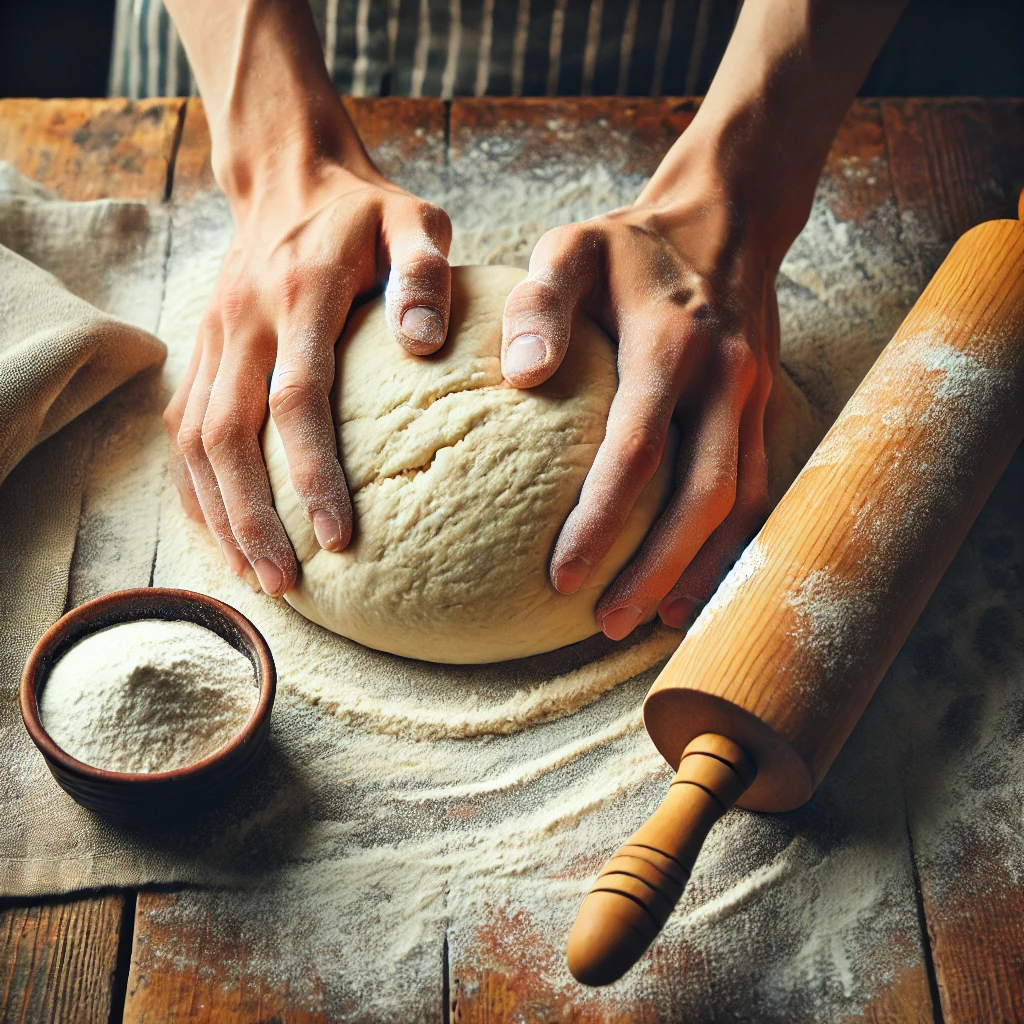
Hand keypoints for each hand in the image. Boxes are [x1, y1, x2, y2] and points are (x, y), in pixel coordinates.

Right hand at [164, 158, 451, 595]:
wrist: (287, 173)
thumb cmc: (367, 210)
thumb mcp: (415, 220)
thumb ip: (424, 275)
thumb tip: (425, 344)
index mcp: (298, 293)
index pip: (296, 399)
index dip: (310, 473)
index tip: (338, 537)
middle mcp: (242, 320)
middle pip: (228, 436)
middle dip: (254, 516)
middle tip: (288, 583)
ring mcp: (213, 336)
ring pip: (195, 440)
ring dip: (221, 512)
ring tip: (257, 575)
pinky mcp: (203, 349)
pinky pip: (184, 427)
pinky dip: (197, 485)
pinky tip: (222, 529)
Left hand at [500, 173, 777, 639]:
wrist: (726, 218)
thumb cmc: (629, 244)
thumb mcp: (571, 247)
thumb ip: (541, 303)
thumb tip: (521, 375)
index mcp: (671, 345)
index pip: (637, 451)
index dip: (602, 520)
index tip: (561, 576)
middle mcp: (723, 379)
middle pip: (701, 496)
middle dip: (655, 569)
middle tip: (605, 623)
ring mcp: (754, 397)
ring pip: (740, 504)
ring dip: (699, 569)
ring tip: (653, 623)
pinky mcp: (765, 409)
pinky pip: (757, 488)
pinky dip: (730, 544)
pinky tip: (695, 579)